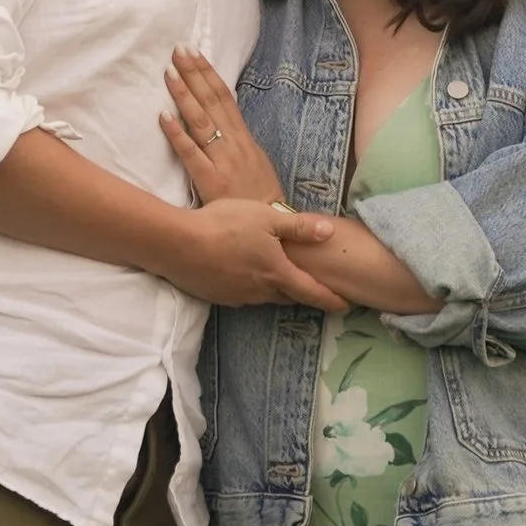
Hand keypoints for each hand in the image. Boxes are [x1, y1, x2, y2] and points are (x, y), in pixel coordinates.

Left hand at [161, 49, 286, 206]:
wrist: (272, 227)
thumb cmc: (259, 197)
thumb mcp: (254, 160)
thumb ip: (236, 140)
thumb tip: (220, 118)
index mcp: (243, 137)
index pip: (225, 96)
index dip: (208, 73)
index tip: (194, 52)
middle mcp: (233, 143)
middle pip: (212, 101)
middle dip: (194, 74)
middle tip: (178, 50)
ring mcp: (222, 160)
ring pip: (200, 121)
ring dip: (183, 95)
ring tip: (169, 72)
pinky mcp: (211, 180)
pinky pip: (191, 153)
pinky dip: (176, 133)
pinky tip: (162, 116)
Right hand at [184, 199, 346, 312]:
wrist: (179, 244)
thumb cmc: (226, 225)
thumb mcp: (266, 218)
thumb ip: (299, 227)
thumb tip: (331, 232)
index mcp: (277, 272)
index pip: (310, 291)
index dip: (330, 299)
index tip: (347, 306)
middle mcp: (260, 290)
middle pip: (288, 295)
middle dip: (302, 293)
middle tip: (314, 290)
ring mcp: (238, 296)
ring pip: (264, 295)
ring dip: (274, 289)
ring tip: (277, 278)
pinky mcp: (219, 296)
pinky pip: (243, 293)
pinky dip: (250, 285)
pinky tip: (243, 273)